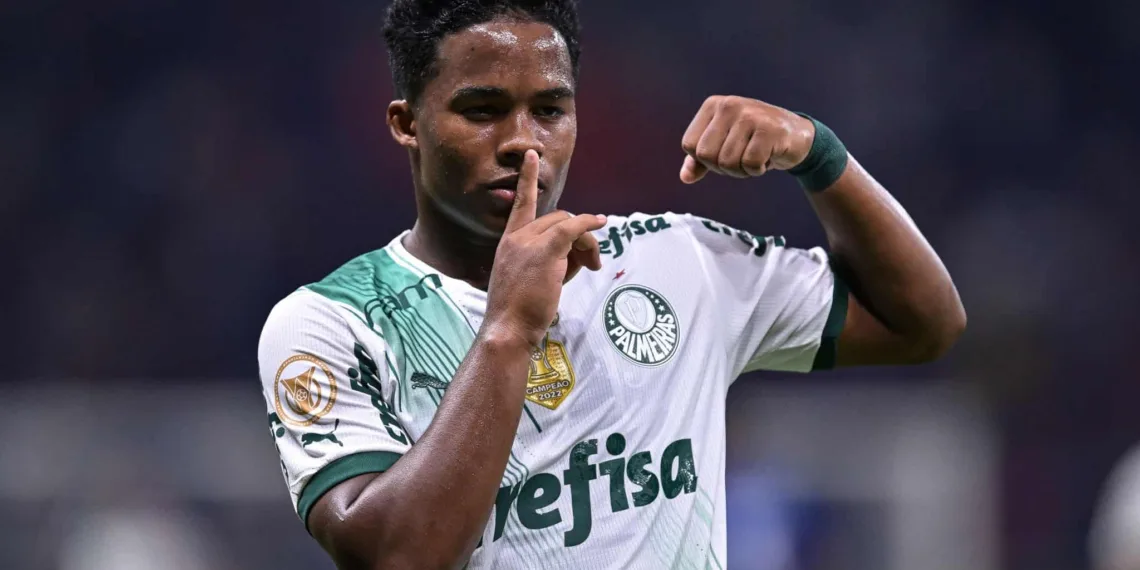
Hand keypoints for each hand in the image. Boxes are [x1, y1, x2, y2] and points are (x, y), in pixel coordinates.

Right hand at [484, 150, 605, 345]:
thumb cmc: (517, 313)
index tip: (532, 156)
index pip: (520, 204)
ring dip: (586, 243)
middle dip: (578, 237)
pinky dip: (589, 223)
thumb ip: (547, 261)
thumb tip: (575, 256)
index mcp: (508, 242)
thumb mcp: (528, 280)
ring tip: (591, 267)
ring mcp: (529, 242)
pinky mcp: (545, 250)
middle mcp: (516, 237)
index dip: (527, 179)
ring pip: (568, 225)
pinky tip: (602, 222)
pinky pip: (573, 228)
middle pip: (557, 218)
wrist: (507, 328)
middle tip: (589, 264)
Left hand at [680, 96, 815, 183]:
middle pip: (706, 155)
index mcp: (713, 106)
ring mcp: (749, 115)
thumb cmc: (755, 140)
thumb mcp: (723, 145)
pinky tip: (767, 156)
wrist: (796, 136)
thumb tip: (685, 177)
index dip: (705, 160)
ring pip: (727, 162)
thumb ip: (700, 160)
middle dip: (723, 168)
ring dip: (742, 170)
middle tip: (741, 158)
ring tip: (755, 156)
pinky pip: (750, 164)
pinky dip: (758, 169)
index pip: (690, 145)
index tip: (724, 153)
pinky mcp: (769, 129)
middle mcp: (729, 105)